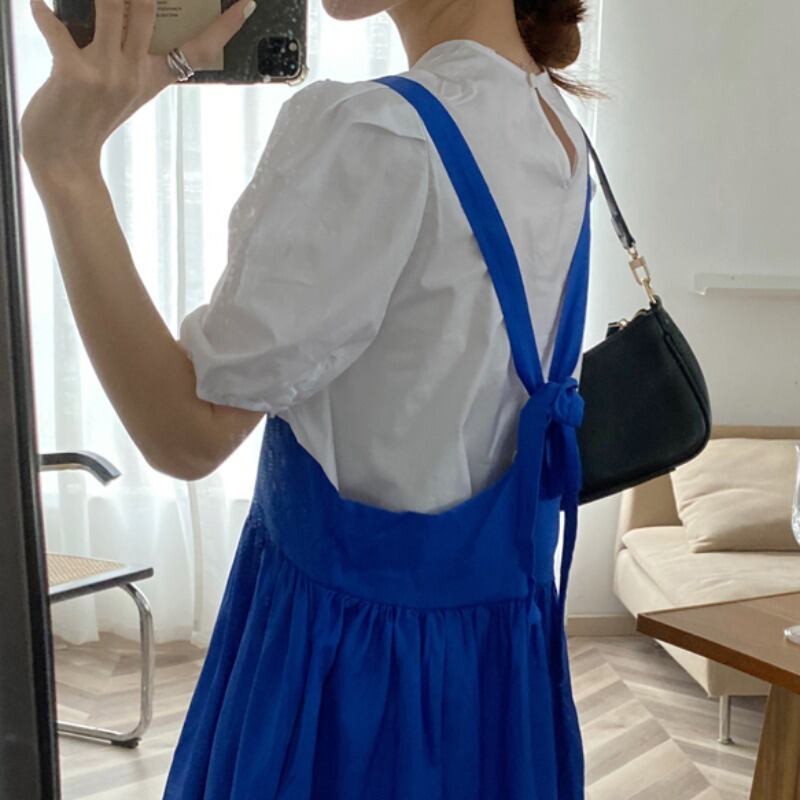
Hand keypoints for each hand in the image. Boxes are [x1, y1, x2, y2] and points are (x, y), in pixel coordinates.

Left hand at [20, 0, 254, 178]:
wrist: (63, 158)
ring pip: (111, 7)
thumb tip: (119, 12)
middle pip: (148, 9)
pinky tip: (38, 4)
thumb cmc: (87, 120)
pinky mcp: (74, 73)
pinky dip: (44, 13)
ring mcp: (107, 73)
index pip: (198, 50)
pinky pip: (56, 29)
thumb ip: (126, 55)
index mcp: (151, 77)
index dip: (224, 27)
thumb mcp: (121, 89)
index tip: (246, 5)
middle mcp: (134, 73)